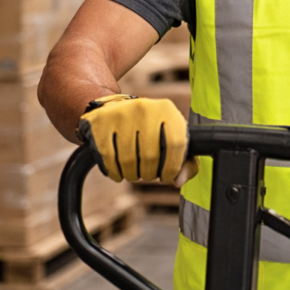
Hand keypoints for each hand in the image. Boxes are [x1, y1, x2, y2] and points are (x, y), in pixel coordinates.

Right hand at [77, 95, 198, 184]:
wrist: (116, 108)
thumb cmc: (151, 129)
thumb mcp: (173, 136)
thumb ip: (187, 161)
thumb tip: (179, 181)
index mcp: (167, 109)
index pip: (176, 144)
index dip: (172, 167)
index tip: (167, 177)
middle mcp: (145, 108)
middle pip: (150, 156)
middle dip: (149, 174)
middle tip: (147, 175)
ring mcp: (121, 114)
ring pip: (128, 160)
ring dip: (132, 175)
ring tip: (134, 173)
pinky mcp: (101, 124)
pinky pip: (109, 158)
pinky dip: (115, 172)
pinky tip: (119, 173)